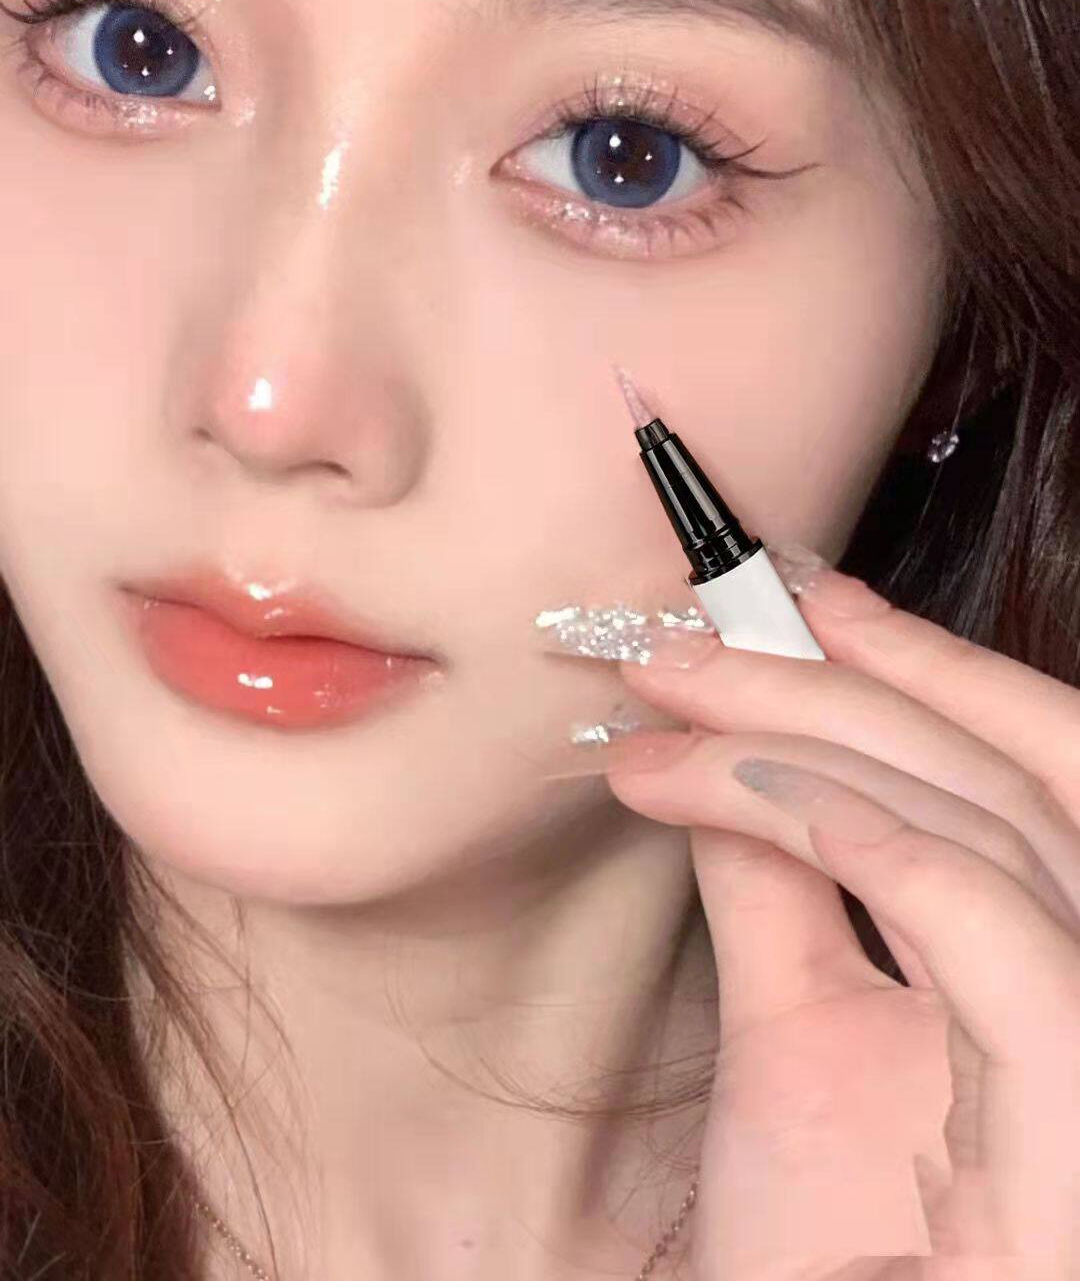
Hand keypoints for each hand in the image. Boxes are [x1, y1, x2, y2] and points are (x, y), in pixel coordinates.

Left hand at [590, 560, 1079, 1279]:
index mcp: (1070, 972)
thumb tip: (733, 760)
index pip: (1038, 774)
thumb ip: (784, 892)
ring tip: (670, 702)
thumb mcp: (802, 1036)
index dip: (931, 667)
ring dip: (811, 737)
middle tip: (688, 637)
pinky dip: (861, 836)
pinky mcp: (1076, 1120)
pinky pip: (985, 930)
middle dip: (839, 680)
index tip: (803, 600)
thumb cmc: (823, 1245)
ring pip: (995, 822)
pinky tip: (736, 791)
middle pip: (1011, 774)